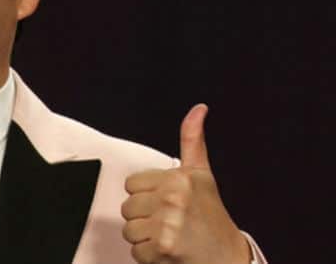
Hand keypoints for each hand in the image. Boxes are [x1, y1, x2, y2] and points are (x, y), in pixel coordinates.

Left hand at [121, 104, 250, 263]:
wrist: (230, 258)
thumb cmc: (212, 217)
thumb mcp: (202, 174)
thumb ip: (193, 140)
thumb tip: (198, 108)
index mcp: (178, 178)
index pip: (131, 185)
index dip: (146, 196)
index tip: (166, 203)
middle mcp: (173, 198)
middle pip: (127, 208)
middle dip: (144, 218)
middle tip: (169, 222)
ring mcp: (168, 224)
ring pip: (129, 230)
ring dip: (145, 238)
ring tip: (168, 236)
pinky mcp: (163, 248)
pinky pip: (135, 251)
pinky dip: (149, 257)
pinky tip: (168, 252)